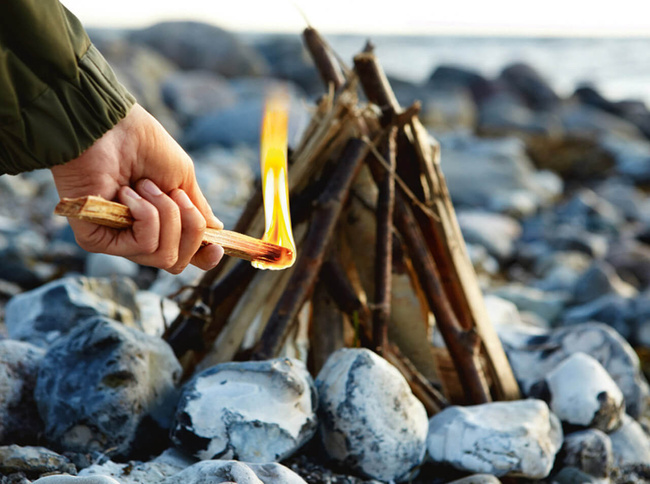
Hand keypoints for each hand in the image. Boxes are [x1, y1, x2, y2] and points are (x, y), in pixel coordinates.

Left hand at [51, 103, 223, 273]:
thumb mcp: (182, 177)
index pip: (184, 256)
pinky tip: (126, 192)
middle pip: (178, 262)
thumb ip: (197, 208)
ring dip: (166, 214)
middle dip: (189, 227)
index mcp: (159, 224)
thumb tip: (216, 230)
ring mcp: (116, 241)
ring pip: (165, 255)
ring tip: (145, 185)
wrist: (111, 127)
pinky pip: (144, 245)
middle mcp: (137, 237)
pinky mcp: (96, 240)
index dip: (204, 258)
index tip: (216, 246)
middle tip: (175, 194)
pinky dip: (146, 216)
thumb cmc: (144, 145)